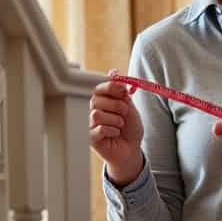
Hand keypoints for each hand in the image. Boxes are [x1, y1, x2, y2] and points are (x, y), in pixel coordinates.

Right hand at [89, 70, 144, 184]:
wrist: (132, 149)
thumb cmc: (130, 129)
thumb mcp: (129, 107)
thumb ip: (121, 91)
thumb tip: (113, 71)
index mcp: (103, 102)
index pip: (100, 88)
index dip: (111, 87)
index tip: (124, 91)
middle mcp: (94, 111)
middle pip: (97, 99)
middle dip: (116, 106)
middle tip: (124, 114)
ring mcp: (90, 125)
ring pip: (96, 114)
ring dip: (115, 120)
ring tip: (120, 126)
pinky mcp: (90, 138)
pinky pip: (98, 129)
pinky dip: (112, 131)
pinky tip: (115, 135)